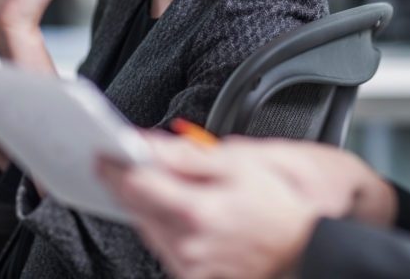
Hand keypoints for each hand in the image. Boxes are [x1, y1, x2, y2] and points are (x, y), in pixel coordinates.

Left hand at [98, 133, 396, 278]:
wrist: (307, 251)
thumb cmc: (280, 205)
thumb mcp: (240, 163)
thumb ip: (187, 155)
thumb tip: (147, 143)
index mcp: (197, 211)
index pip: (134, 185)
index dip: (113, 165)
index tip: (103, 150)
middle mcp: (187, 246)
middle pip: (137, 209)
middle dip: (129, 183)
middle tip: (125, 160)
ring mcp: (190, 268)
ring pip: (148, 229)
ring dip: (149, 205)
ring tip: (168, 185)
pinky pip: (166, 249)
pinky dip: (166, 228)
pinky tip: (184, 213)